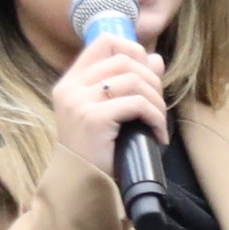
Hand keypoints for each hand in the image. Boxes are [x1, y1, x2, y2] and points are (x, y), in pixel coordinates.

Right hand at [52, 30, 171, 179]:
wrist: (83, 188)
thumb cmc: (97, 153)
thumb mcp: (111, 113)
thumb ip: (129, 83)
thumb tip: (156, 58)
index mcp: (71, 82)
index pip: (104, 41)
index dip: (133, 49)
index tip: (147, 73)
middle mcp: (70, 87)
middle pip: (125, 60)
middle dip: (152, 81)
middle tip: (158, 107)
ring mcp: (79, 102)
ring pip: (134, 81)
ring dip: (157, 101)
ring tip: (158, 123)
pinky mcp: (93, 119)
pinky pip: (137, 104)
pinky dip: (155, 118)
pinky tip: (157, 135)